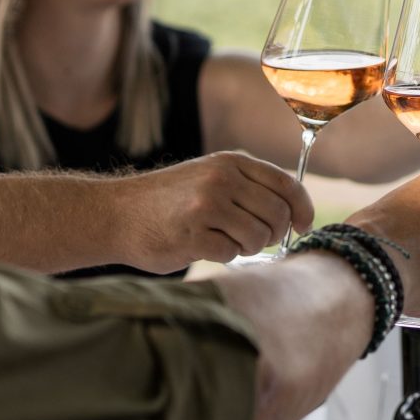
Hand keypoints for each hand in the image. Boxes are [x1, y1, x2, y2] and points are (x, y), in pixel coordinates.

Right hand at [112, 151, 314, 265]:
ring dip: (248, 248)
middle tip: (256, 240)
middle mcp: (221, 179)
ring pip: (258, 237)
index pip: (287, 185)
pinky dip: (223, 256)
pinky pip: (230, 254)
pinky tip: (204, 247)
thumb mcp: (209, 176)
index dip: (302, 209)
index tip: (303, 226)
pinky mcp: (191, 235)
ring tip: (227, 242)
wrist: (116, 214)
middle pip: (277, 215)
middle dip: (273, 234)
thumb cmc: (170, 201)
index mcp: (231, 162)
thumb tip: (294, 212)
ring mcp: (206, 207)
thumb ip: (249, 186)